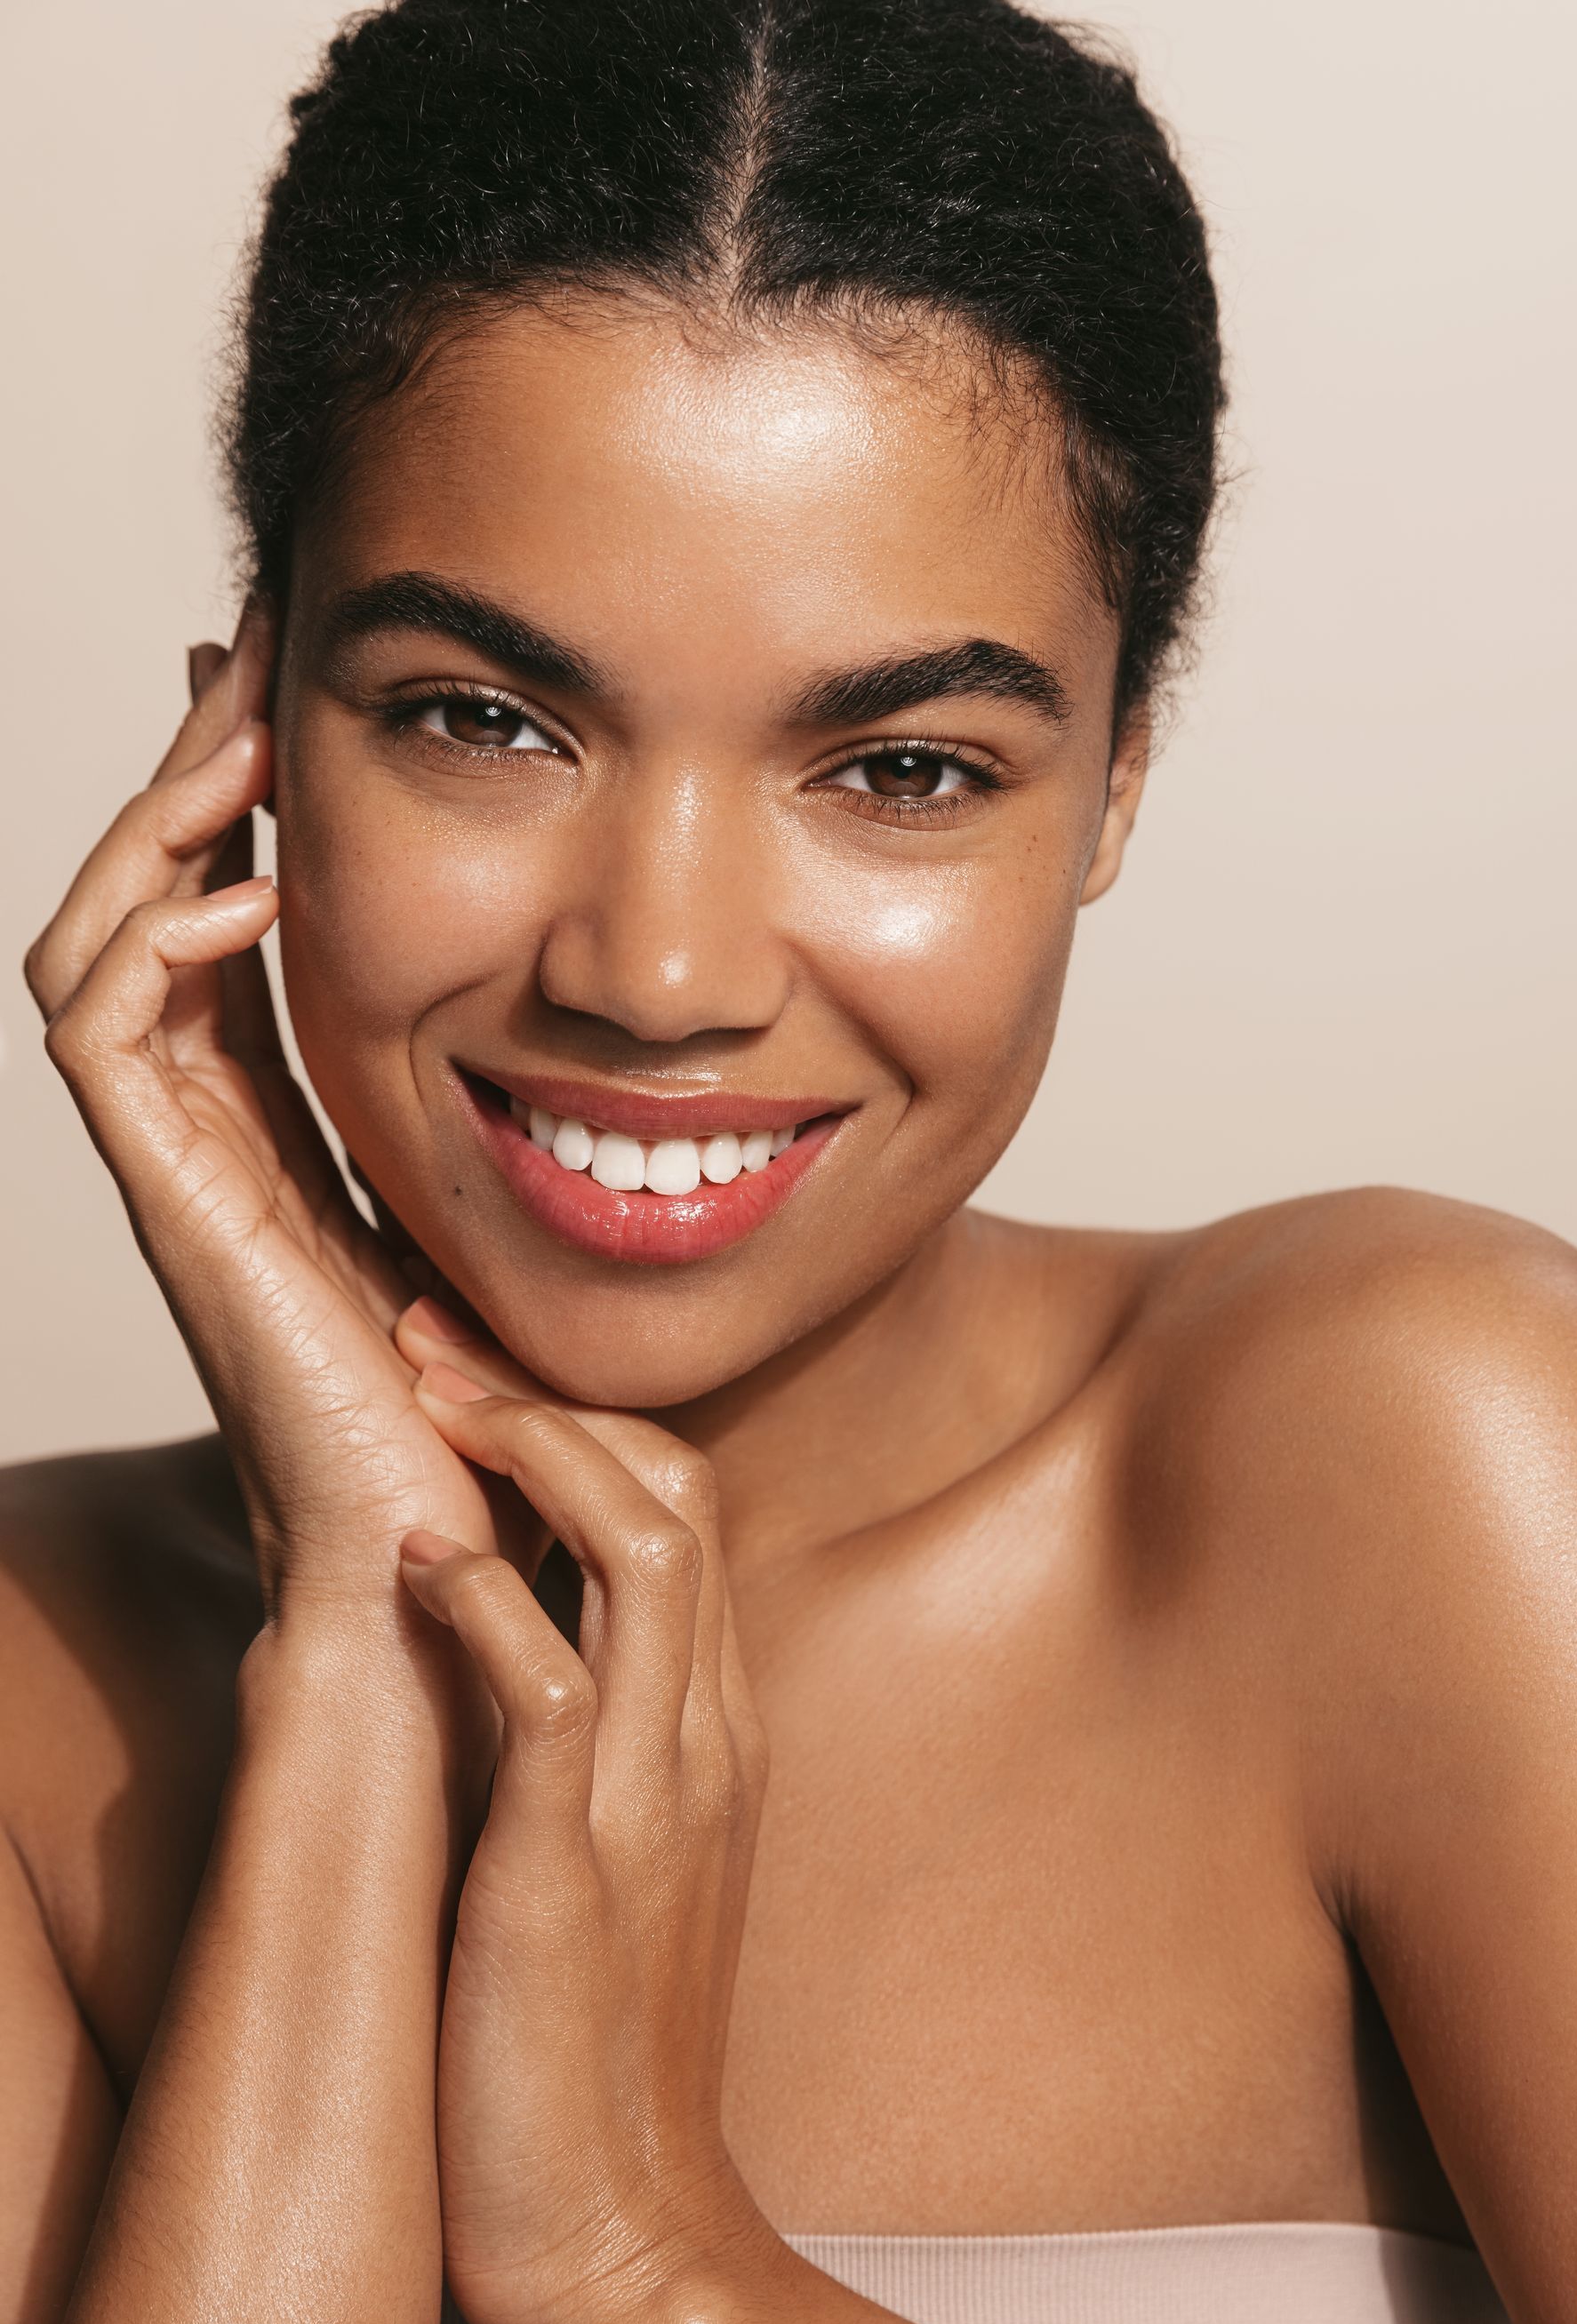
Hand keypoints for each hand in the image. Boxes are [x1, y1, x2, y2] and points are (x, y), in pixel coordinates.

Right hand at [25, 616, 539, 1620]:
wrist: (449, 1570)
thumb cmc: (502, 1424)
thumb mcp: (522, 1236)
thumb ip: (531, 1141)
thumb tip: (635, 1051)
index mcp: (284, 1139)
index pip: (228, 936)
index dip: (244, 813)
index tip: (299, 703)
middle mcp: (212, 1143)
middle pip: (147, 913)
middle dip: (186, 776)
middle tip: (240, 656)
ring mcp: (181, 1172)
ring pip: (96, 949)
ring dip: (153, 822)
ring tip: (231, 730)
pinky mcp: (176, 1203)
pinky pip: (105, 1032)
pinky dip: (156, 936)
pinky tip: (249, 880)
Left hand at [393, 1322, 773, 2323]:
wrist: (623, 2228)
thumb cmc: (592, 2039)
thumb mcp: (612, 1848)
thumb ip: (590, 1733)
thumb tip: (499, 1627)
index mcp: (716, 1725)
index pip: (686, 1506)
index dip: (582, 1414)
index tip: (468, 1367)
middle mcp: (706, 1735)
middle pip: (678, 1491)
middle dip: (552, 1395)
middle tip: (430, 1340)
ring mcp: (656, 1796)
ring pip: (646, 1555)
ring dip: (534, 1452)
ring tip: (427, 1398)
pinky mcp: (577, 1868)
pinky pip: (558, 1696)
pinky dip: (488, 1612)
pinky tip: (418, 1565)